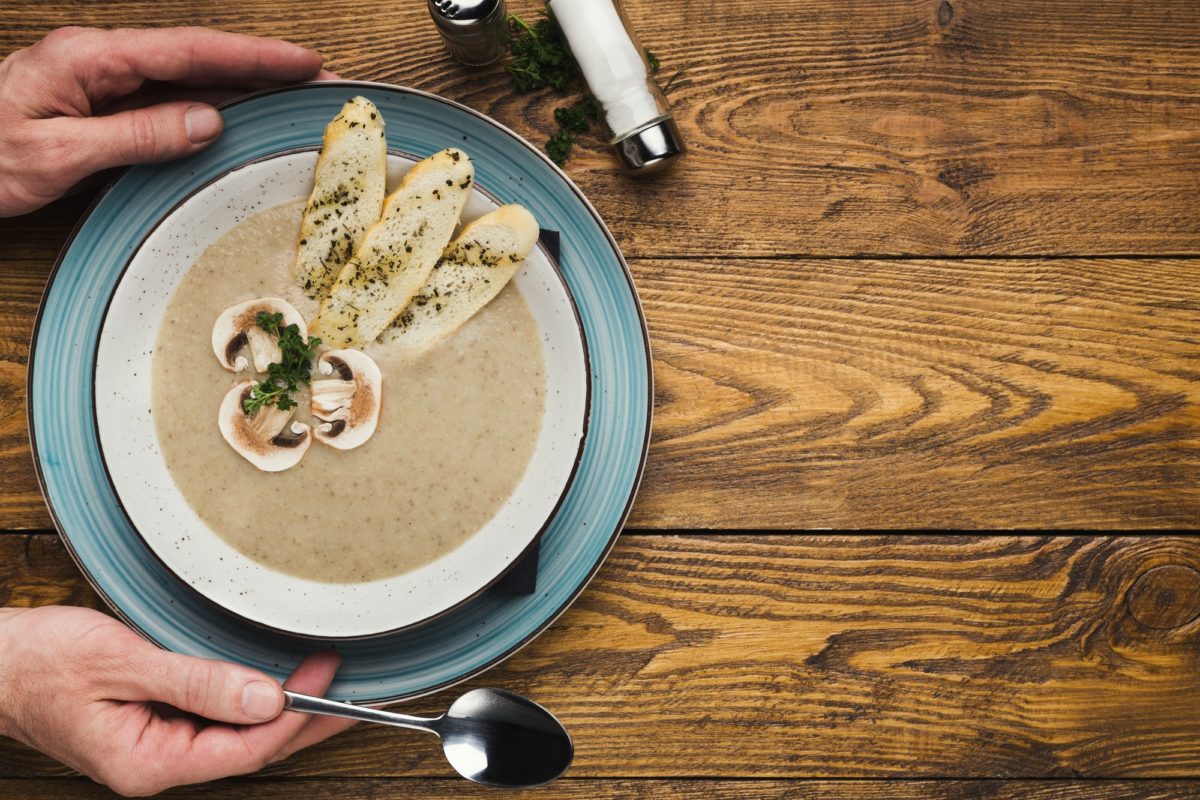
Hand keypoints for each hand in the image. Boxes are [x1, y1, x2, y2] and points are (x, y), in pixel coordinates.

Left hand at [0, 26, 331, 216]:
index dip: (254, 56)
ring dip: (240, 90)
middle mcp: (98, 63)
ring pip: (186, 81)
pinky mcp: (97, 109)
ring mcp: (99, 84)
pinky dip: (207, 110)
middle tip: (315, 82)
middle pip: (198, 59)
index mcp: (89, 59)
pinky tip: (235, 122)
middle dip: (261, 68)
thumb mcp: (56, 154)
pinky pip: (164, 104)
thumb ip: (136, 135)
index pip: (191, 51)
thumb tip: (206, 121)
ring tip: (289, 100)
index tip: (302, 62)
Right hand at [0, 606, 353, 795]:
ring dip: (281, 712)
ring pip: (235, 736)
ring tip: (328, 687)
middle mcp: (156, 764)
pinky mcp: (152, 726)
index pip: (246, 748)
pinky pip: (212, 720)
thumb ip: (196, 682)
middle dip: (305, 722)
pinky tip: (272, 688)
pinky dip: (248, 702)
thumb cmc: (39, 663)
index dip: (295, 715)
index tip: (329, 677)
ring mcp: (154, 747)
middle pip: (250, 749)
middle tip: (356, 695)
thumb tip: (265, 698)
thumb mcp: (122, 663)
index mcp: (148, 763)